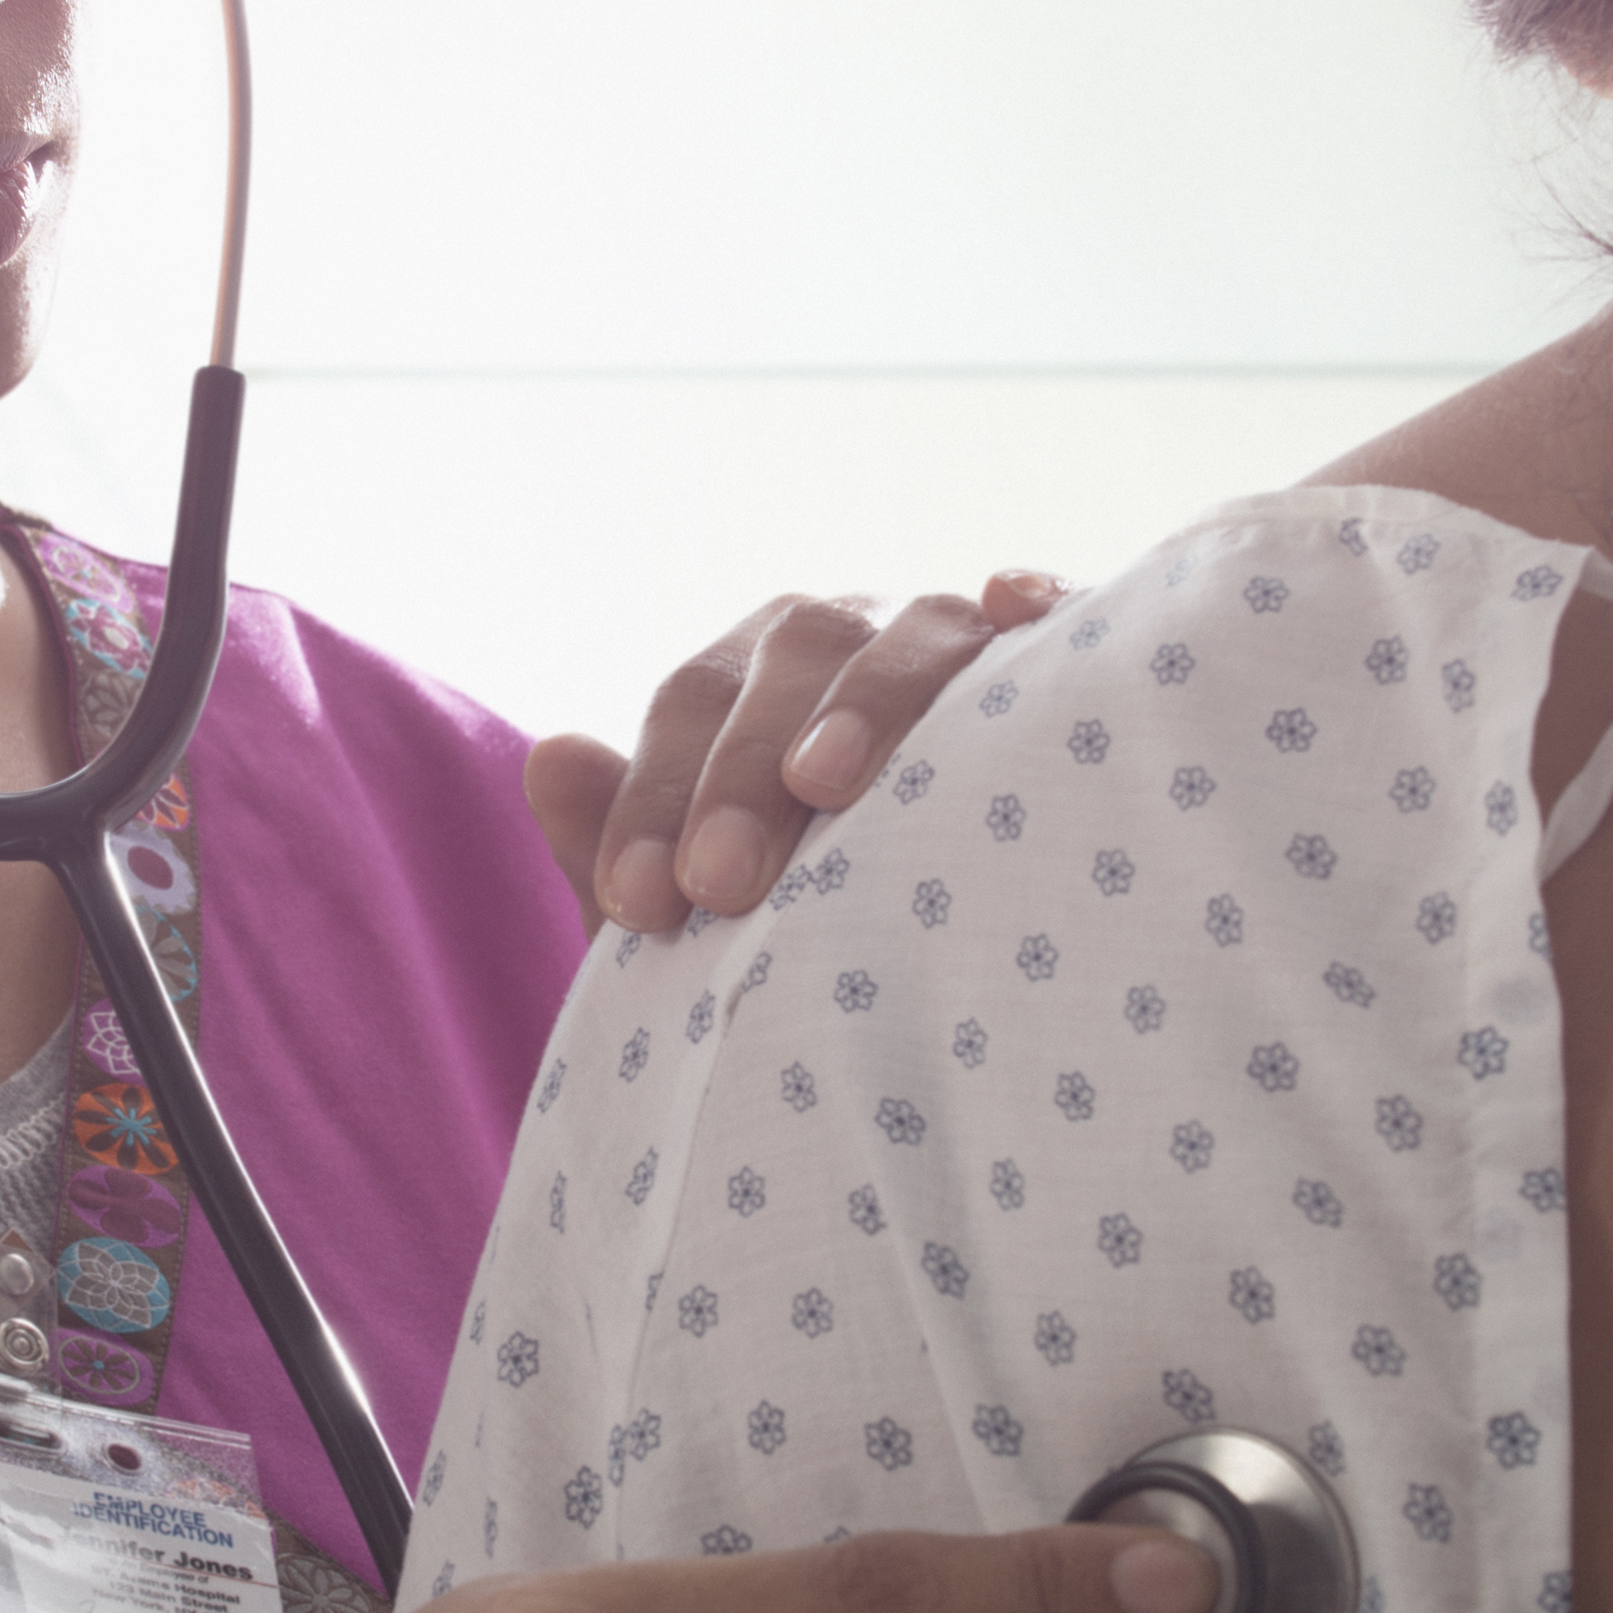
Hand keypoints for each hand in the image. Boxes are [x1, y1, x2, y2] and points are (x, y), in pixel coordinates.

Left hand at [532, 572, 1069, 933]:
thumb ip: (613, 848)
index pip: (693, 704)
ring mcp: (957, 646)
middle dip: (742, 773)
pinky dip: (1041, 599)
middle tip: (719, 886)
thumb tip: (549, 754)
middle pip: (792, 659)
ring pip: (912, 633)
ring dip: (867, 700)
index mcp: (757, 684)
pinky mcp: (1063, 667)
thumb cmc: (804, 949)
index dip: (655, 799)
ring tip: (824, 784)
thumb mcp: (699, 923)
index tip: (637, 905)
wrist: (940, 1014)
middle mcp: (852, 646)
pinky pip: (1058, 619)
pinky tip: (1017, 607)